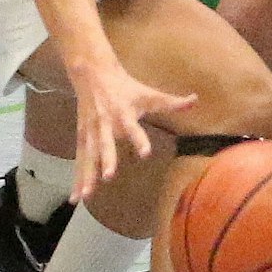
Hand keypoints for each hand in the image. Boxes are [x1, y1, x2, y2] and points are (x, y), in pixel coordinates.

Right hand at [69, 58, 196, 202]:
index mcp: (124, 113)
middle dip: (106, 159)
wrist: (93, 74)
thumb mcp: (148, 93)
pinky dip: (76, 178)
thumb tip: (195, 100)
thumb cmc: (125, 87)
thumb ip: (170, 101)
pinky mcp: (82, 137)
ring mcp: (92, 131)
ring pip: (88, 155)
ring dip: (87, 175)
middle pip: (106, 143)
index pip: (133, 127)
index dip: (139, 139)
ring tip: (86, 196)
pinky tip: (76, 198)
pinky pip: (79, 160)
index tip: (145, 153)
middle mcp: (106, 123)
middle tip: (108, 176)